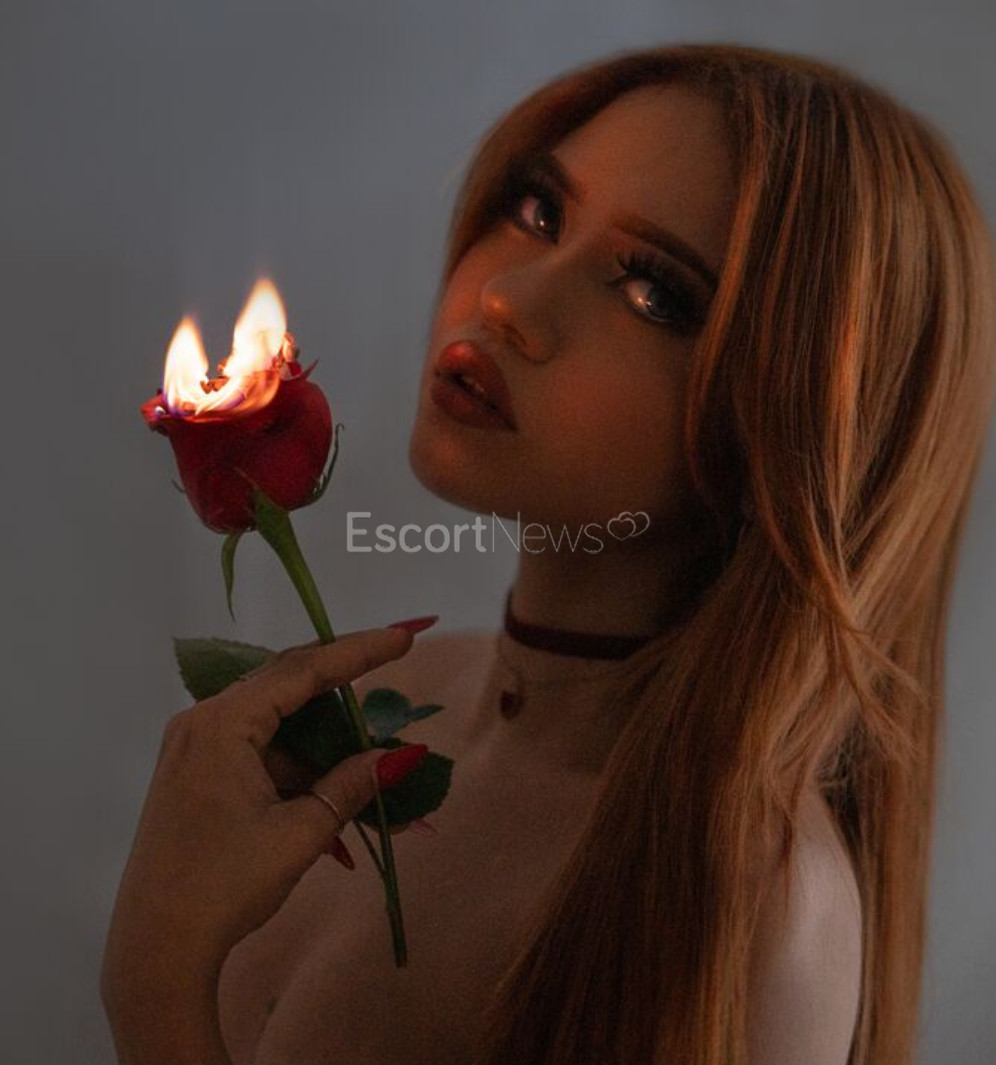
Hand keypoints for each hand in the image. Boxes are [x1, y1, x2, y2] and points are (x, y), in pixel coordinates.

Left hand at [101, 625, 421, 1009]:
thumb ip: (351, 785)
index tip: (403, 637)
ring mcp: (194, 749)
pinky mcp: (194, 775)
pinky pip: (256, 750)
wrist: (156, 950)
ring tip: (367, 752)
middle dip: (341, 682)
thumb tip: (402, 755)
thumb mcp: (300, 833)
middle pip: (285, 685)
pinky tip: (329, 786)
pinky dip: (295, 764)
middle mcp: (202, 723)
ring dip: (321, 737)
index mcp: (221, 724)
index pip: (302, 670)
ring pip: (273, 723)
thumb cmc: (226, 885)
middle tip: (393, 662)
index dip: (359, 651)